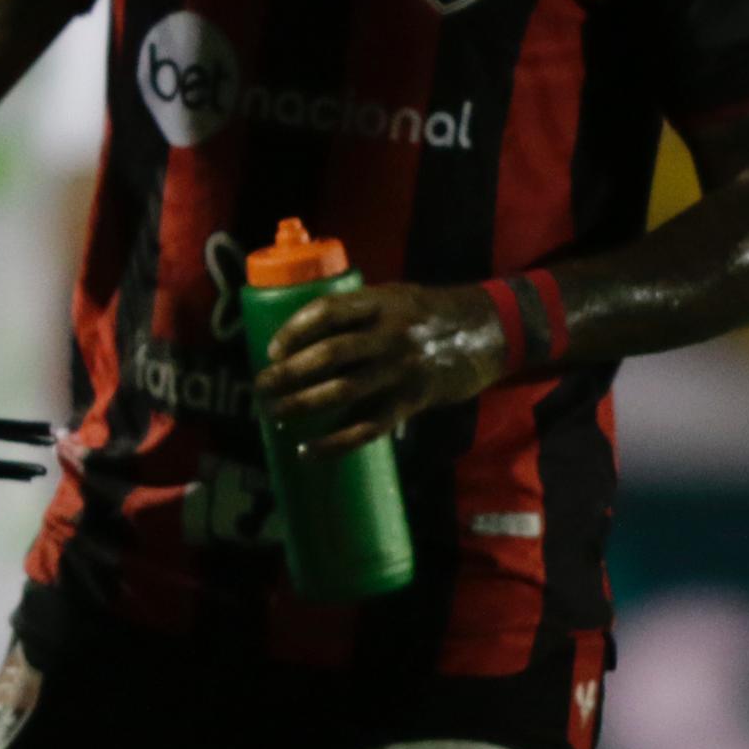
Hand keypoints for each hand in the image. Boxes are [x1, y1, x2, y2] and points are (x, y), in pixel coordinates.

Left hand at [254, 283, 508, 458]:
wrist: (487, 333)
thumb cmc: (428, 313)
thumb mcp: (394, 296)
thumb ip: (356, 310)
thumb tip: (303, 335)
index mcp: (382, 303)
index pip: (328, 312)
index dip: (295, 330)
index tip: (272, 350)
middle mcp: (390, 336)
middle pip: (329, 355)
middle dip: (288, 373)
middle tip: (261, 386)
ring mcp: (402, 371)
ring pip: (343, 392)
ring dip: (302, 405)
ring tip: (275, 413)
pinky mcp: (411, 402)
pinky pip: (367, 428)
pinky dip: (334, 444)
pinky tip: (308, 452)